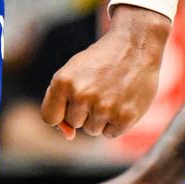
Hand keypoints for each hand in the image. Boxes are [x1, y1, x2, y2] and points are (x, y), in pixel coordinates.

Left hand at [41, 5, 168, 138]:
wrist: (135, 47)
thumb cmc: (100, 62)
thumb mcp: (72, 73)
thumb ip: (61, 102)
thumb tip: (68, 136)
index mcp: (62, 82)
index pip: (49, 117)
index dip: (59, 116)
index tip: (70, 107)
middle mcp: (81, 95)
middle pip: (73, 123)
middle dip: (84, 112)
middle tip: (98, 90)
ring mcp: (103, 108)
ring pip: (92, 130)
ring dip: (100, 118)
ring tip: (111, 94)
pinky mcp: (125, 117)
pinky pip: (110, 134)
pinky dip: (116, 123)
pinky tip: (122, 102)